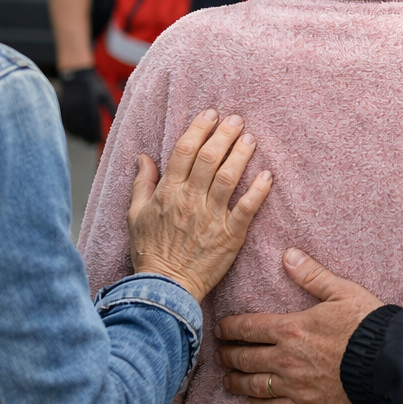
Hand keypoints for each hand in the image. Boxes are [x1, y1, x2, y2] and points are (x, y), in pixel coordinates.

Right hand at [59, 68, 114, 143]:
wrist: (76, 75)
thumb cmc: (94, 85)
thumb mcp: (104, 94)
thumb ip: (111, 107)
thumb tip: (120, 121)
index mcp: (90, 103)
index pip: (93, 123)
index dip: (97, 133)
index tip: (100, 141)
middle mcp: (78, 107)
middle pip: (83, 128)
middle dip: (88, 137)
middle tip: (93, 143)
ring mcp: (69, 108)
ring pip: (74, 127)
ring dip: (80, 135)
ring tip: (86, 141)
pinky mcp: (63, 109)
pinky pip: (67, 124)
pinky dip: (72, 130)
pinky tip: (77, 134)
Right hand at [127, 110, 272, 303]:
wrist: (164, 289)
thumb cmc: (150, 253)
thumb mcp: (135, 216)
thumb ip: (142, 184)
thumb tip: (143, 157)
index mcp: (168, 192)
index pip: (184, 150)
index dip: (199, 128)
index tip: (211, 114)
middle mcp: (190, 200)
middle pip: (209, 158)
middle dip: (224, 134)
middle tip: (236, 120)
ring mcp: (211, 217)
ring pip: (229, 177)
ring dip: (241, 154)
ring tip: (251, 139)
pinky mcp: (230, 235)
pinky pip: (247, 208)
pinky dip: (259, 190)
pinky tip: (267, 175)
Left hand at [215, 249, 384, 403]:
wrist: (388, 364)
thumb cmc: (367, 325)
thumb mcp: (341, 292)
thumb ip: (312, 275)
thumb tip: (288, 255)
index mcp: (291, 328)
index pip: (248, 328)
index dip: (229, 328)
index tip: (219, 329)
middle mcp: (285, 359)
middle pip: (245, 358)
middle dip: (228, 355)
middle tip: (219, 354)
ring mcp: (294, 385)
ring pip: (253, 385)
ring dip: (236, 382)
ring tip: (227, 380)